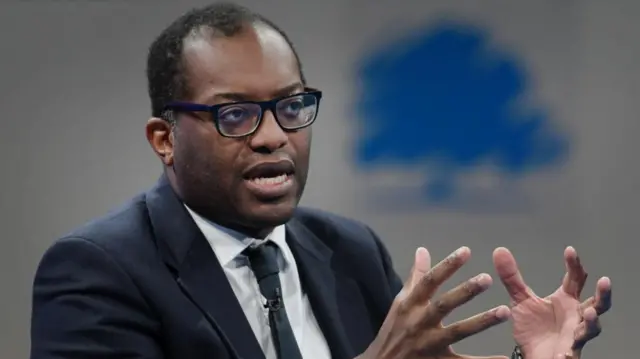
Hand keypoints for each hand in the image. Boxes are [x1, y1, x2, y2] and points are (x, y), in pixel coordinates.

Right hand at [363, 247, 510, 358]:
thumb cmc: (394, 331)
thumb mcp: (401, 302)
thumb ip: (416, 277)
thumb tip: (422, 250)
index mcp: (410, 305)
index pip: (429, 281)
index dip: (447, 266)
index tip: (466, 252)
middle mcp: (420, 322)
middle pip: (444, 305)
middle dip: (465, 292)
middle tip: (487, 279)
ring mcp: (430, 344)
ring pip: (457, 332)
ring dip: (481, 322)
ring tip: (504, 312)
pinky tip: (504, 358)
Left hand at [493, 246, 611, 358]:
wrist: (531, 353)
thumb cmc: (533, 326)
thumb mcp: (520, 299)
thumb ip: (511, 277)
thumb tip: (500, 250)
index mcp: (566, 299)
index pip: (575, 278)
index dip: (574, 264)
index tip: (569, 250)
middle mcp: (576, 315)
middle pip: (597, 303)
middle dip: (603, 294)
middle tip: (604, 281)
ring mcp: (575, 334)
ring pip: (592, 328)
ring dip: (592, 321)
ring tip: (589, 312)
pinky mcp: (569, 352)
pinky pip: (572, 352)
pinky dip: (569, 353)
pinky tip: (564, 354)